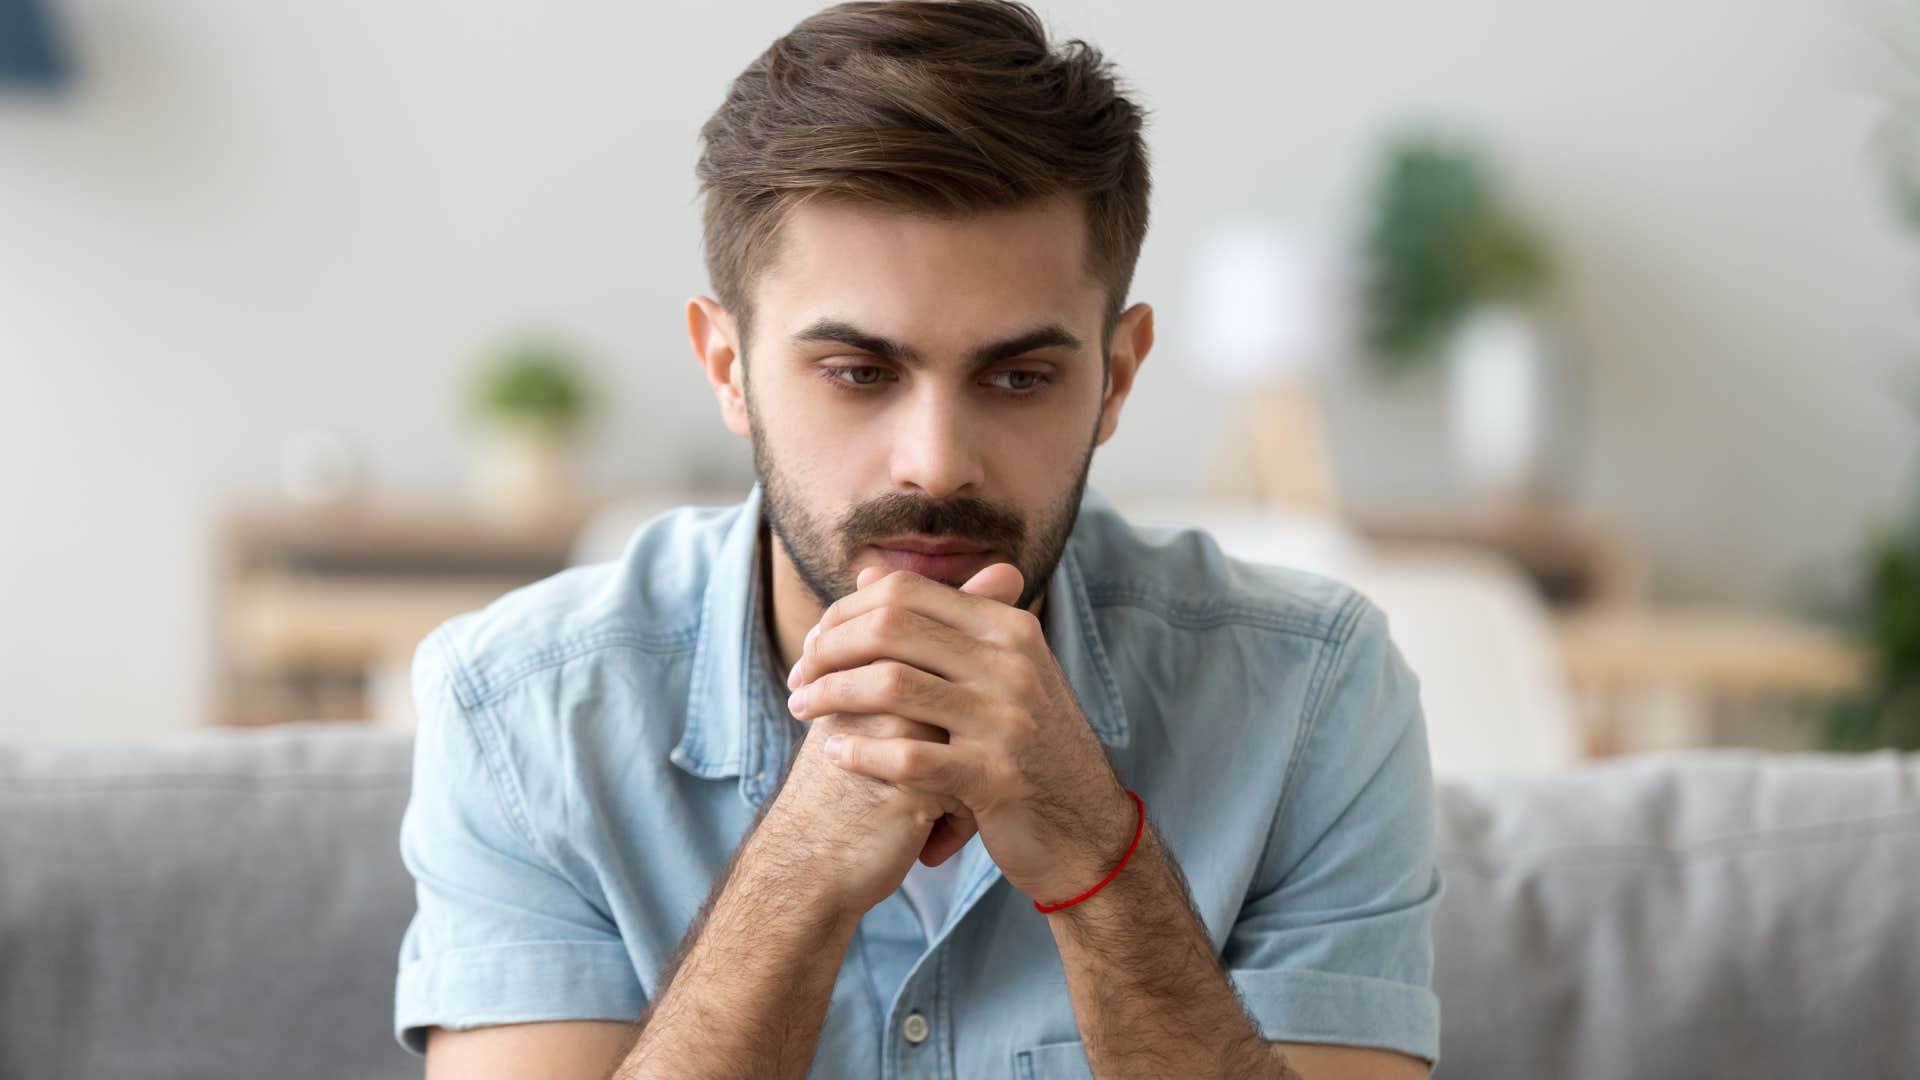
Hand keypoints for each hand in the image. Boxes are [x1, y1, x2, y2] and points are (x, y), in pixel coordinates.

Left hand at [785, 567, 1137, 906]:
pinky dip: (859, 752)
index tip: (815, 643)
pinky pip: (907, 756)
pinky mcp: (995, 777)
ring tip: (802, 711)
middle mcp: (1011, 663)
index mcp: (1009, 628)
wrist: (1086, 829)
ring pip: (890, 685)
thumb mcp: (1001, 674)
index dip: (846, 612)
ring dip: (830, 696)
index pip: (907, 593)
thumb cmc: (1028, 748)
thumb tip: (868, 574)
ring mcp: (1007, 719)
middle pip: (891, 629)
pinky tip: (835, 754)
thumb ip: (940, 626)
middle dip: (828, 650)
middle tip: (799, 678)